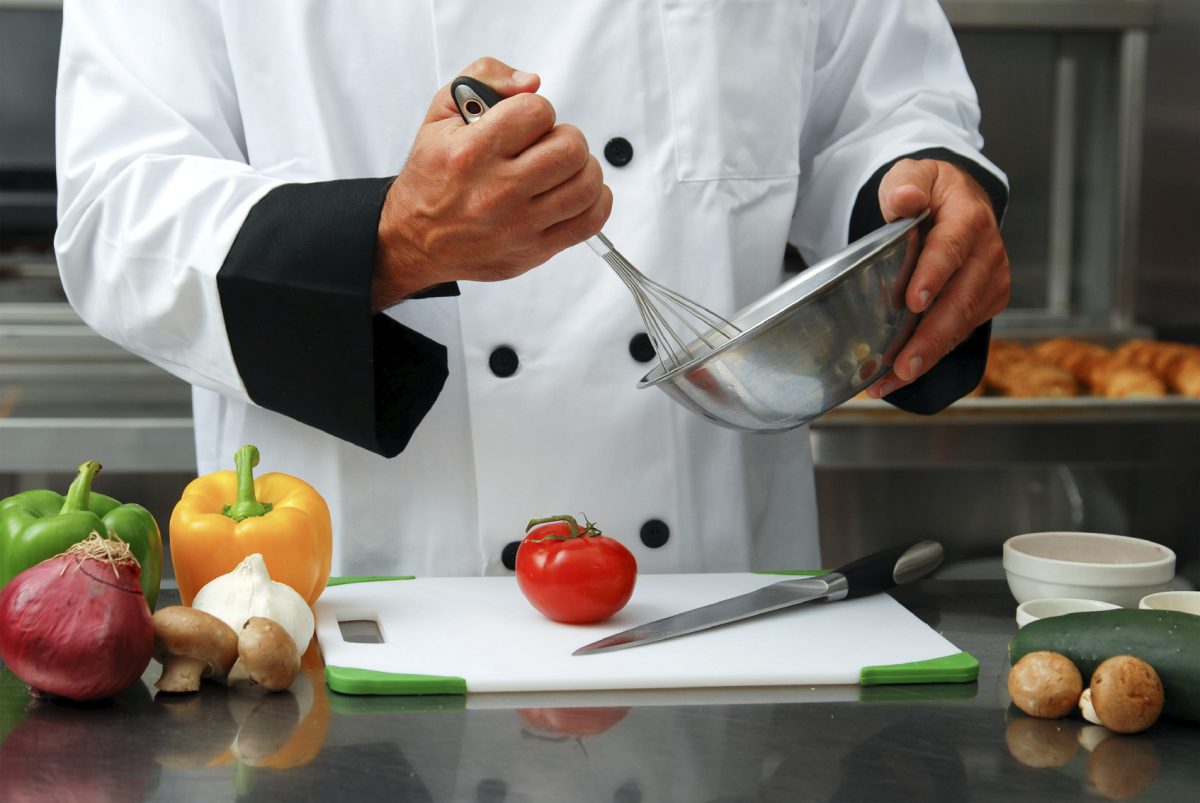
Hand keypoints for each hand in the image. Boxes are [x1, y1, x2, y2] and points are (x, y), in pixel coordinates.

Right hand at [372, 57, 612, 309]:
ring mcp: (518, 225)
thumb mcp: (441, 114)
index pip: (537, 112)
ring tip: (563, 168)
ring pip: (586, 185)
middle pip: (570, 149)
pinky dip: (596, 201)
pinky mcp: (534, 250)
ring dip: (583, 168)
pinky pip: (590, 222)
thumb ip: (485, 78)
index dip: (537, 110)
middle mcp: (496, 192)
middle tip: (548, 145)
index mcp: (472, 153)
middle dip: (565, 137)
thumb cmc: (433, 177)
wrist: (417, 239)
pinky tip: (577, 192)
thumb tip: (531, 83)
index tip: (525, 123)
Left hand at [865, 159, 1010, 398]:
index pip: (950, 249)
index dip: (933, 276)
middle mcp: (987, 253)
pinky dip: (933, 354)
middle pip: (959, 300)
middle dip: (930, 337)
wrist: (959, 200)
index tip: (913, 301)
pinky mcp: (987, 301)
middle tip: (902, 365)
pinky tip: (901, 374)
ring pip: (960, 324)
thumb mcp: (914, 174)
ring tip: (891, 379)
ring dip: (927, 356)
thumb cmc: (931, 191)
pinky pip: (960, 332)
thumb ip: (906, 184)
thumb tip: (905, 198)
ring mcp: (990, 280)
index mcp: (968, 218)